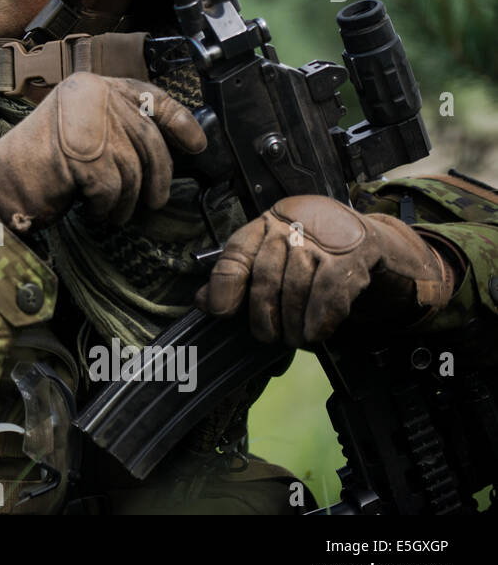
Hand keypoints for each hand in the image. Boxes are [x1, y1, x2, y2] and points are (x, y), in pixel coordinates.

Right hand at [0, 71, 206, 230]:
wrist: (2, 181)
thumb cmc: (39, 162)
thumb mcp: (82, 131)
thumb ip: (117, 129)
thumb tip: (169, 146)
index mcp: (91, 86)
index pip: (149, 96)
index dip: (178, 120)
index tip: (197, 143)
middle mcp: (92, 96)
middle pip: (148, 139)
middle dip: (158, 176)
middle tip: (154, 200)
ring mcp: (89, 125)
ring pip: (133, 170)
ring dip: (126, 200)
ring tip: (110, 210)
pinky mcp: (84, 156)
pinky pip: (113, 190)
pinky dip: (106, 207)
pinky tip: (92, 210)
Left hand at [195, 195, 453, 345]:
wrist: (362, 235)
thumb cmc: (308, 250)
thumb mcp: (271, 254)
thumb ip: (238, 275)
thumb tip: (202, 302)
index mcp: (264, 225)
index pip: (235, 254)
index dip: (224, 285)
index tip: (221, 312)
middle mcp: (290, 226)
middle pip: (266, 277)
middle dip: (263, 315)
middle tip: (267, 337)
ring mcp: (323, 238)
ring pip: (297, 288)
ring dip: (294, 323)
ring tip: (294, 339)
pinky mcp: (353, 252)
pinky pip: (330, 292)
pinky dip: (320, 319)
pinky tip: (316, 334)